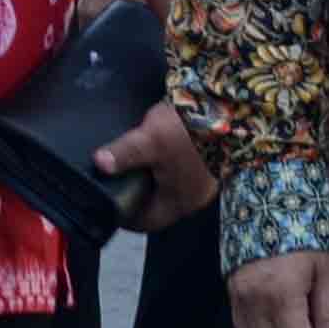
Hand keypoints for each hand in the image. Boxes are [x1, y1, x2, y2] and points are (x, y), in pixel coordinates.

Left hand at [94, 98, 216, 229]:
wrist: (229, 106)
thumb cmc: (191, 129)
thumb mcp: (150, 140)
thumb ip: (124, 154)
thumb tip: (99, 163)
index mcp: (180, 202)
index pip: (145, 221)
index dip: (123, 213)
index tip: (106, 200)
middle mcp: (193, 196)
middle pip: (156, 203)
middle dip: (136, 190)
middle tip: (114, 175)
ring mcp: (204, 180)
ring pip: (167, 185)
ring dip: (151, 174)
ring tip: (131, 158)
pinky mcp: (209, 162)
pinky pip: (179, 168)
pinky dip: (165, 160)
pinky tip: (155, 144)